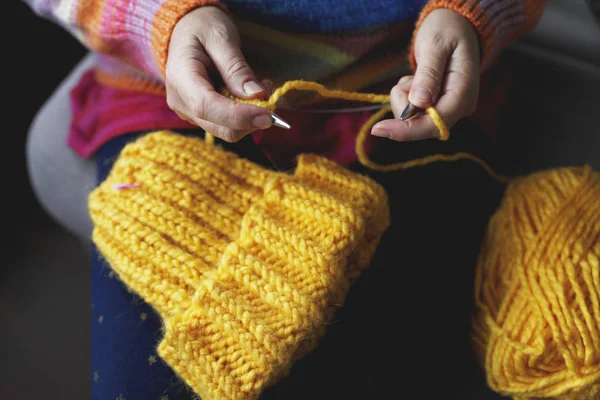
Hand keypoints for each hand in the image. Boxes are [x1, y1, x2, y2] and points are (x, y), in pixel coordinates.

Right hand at [165, 6, 272, 141]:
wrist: (185, 30)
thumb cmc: (202, 28)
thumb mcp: (221, 38)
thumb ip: (237, 68)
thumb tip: (256, 95)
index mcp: (180, 77)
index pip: (207, 107)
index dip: (239, 116)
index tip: (268, 115)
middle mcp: (181, 101)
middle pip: (221, 128)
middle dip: (252, 119)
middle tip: (269, 90)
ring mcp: (189, 112)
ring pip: (228, 130)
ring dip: (251, 115)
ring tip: (259, 85)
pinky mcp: (200, 117)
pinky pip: (227, 125)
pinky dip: (245, 114)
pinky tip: (248, 92)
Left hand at [372, 9, 479, 140]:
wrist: (455, 26)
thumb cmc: (446, 30)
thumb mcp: (435, 45)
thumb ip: (428, 74)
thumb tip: (419, 102)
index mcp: (464, 92)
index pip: (436, 123)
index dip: (407, 130)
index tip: (379, 129)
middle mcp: (460, 106)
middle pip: (422, 125)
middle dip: (404, 106)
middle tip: (408, 79)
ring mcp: (450, 109)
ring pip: (414, 120)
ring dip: (404, 99)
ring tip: (414, 76)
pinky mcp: (439, 108)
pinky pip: (413, 113)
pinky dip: (406, 98)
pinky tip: (415, 80)